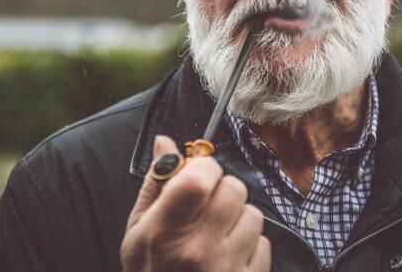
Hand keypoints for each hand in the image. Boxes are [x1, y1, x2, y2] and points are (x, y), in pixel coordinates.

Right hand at [120, 135, 270, 271]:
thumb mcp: (138, 229)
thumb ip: (155, 183)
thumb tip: (166, 143)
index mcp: (165, 230)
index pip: (201, 177)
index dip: (205, 167)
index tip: (199, 175)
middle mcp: (199, 248)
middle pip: (234, 188)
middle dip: (223, 190)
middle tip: (208, 206)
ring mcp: (227, 268)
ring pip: (253, 214)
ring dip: (238, 219)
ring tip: (218, 235)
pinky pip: (264, 245)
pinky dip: (250, 246)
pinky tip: (229, 257)